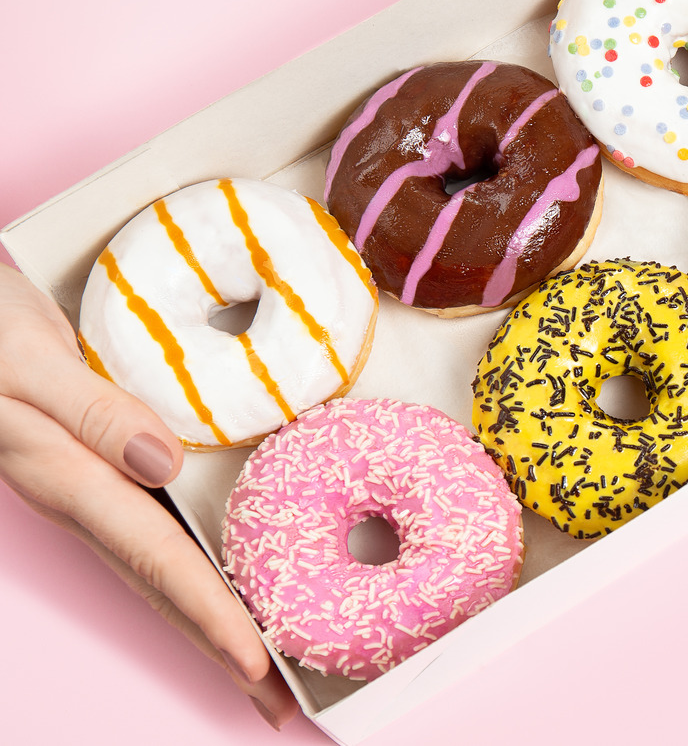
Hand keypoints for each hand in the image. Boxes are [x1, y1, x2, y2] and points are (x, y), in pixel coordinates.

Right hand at [0, 264, 297, 730]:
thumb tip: (161, 463)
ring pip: (162, 567)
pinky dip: (195, 569)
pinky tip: (229, 579)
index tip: (256, 667)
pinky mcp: (100, 463)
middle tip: (279, 704)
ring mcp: (91, 486)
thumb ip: (94, 411)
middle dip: (222, 648)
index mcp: (70, 479)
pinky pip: (156, 532)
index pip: (159, 563)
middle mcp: (84, 496)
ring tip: (268, 663)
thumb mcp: (30, 360)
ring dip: (213, 617)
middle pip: (165, 587)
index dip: (211, 618)